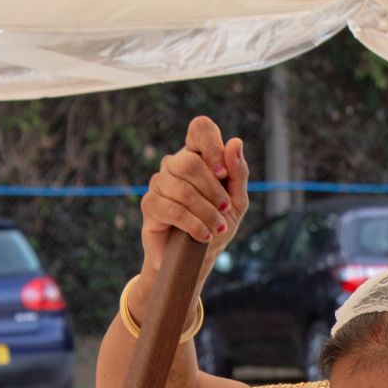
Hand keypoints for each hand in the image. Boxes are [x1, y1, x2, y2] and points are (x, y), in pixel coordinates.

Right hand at [138, 117, 249, 283]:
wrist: (197, 258)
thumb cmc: (217, 225)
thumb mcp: (236, 201)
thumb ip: (237, 173)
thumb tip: (235, 142)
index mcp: (198, 156)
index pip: (200, 129)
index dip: (212, 145)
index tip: (223, 173)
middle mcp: (175, 164)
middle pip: (190, 162)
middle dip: (213, 190)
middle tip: (224, 210)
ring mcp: (159, 183)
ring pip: (183, 189)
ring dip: (207, 213)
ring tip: (217, 228)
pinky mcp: (149, 205)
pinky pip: (173, 210)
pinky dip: (194, 224)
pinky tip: (204, 235)